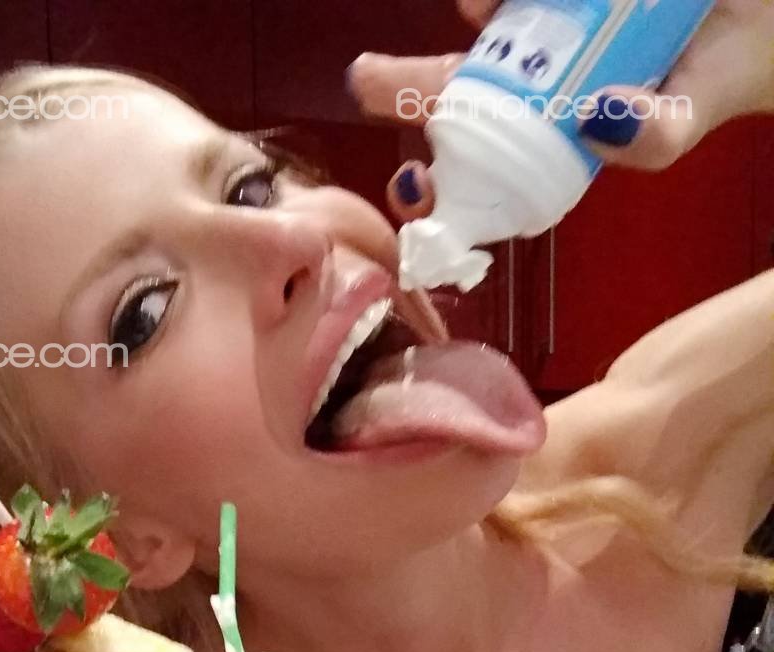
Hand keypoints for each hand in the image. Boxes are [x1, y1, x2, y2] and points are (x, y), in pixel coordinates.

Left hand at [349, 0, 773, 222]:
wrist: (754, 16)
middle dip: (402, 88)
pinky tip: (486, 0)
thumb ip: (656, 137)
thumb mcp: (684, 117)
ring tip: (477, 6)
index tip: (413, 183)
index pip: (478, 163)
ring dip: (466, 17)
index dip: (439, 179)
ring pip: (474, 24)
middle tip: (367, 80)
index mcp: (548, 131)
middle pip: (449, 91)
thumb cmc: (716, 71)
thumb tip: (601, 121)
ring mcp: (533, 22)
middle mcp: (530, 76)